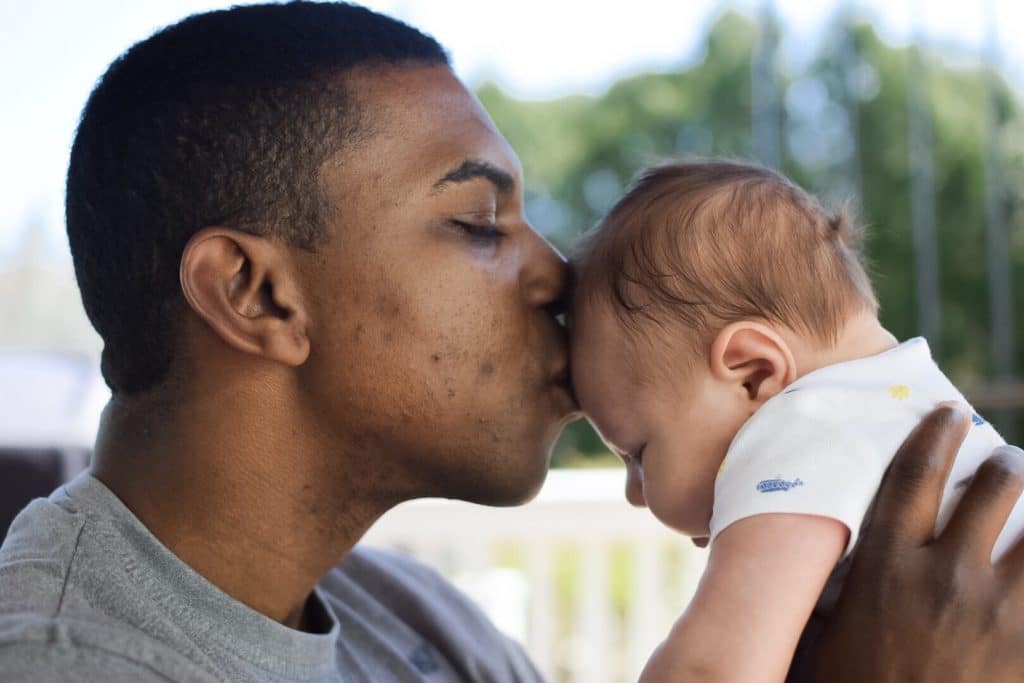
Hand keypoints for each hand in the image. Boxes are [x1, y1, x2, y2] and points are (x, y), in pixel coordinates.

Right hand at [796, 403, 1023, 681]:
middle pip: (993, 492)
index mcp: (887, 567)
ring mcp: (997, 613)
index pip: (913, 477)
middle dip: (1007, 465)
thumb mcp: (819, 640)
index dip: (932, 436)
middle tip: (1008, 459)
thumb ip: (820, 592)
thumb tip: (794, 553)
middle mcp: (945, 576)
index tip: (946, 413)